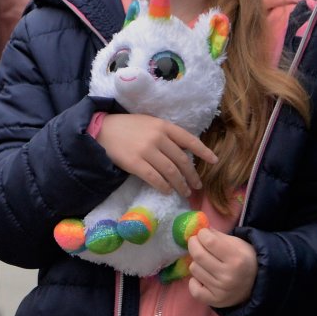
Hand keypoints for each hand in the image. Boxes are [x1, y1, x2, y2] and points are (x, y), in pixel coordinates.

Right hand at [94, 113, 217, 196]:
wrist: (102, 130)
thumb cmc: (127, 127)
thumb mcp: (149, 123)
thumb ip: (166, 135)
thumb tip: (183, 154)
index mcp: (163, 125)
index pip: (189, 139)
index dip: (203, 151)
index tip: (214, 161)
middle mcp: (158, 137)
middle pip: (181, 160)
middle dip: (191, 175)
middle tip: (196, 185)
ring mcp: (146, 150)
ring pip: (170, 172)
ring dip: (180, 184)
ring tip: (184, 192)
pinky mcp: (135, 163)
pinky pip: (155, 178)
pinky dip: (164, 187)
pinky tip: (167, 191)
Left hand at [185, 227, 256, 308]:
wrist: (256, 285)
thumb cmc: (244, 259)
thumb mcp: (237, 243)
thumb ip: (217, 235)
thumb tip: (198, 230)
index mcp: (237, 258)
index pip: (209, 241)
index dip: (202, 234)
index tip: (203, 233)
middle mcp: (228, 276)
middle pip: (198, 255)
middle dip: (193, 244)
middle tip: (196, 242)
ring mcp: (221, 290)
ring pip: (194, 269)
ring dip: (196, 262)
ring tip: (205, 261)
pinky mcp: (215, 301)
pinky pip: (194, 289)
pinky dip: (194, 282)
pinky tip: (202, 277)